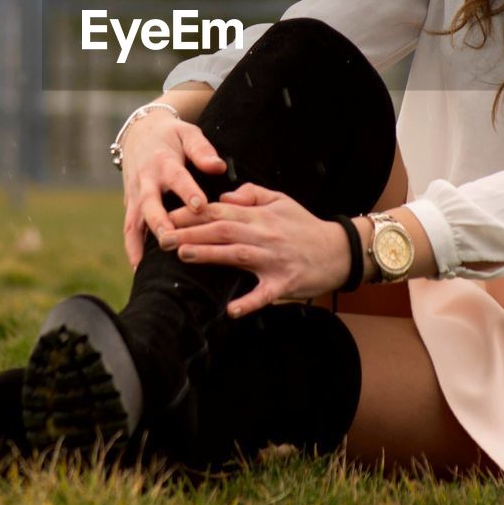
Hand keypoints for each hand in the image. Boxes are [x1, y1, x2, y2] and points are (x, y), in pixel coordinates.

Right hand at [121, 111, 226, 268]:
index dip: (188, 191)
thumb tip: (218, 167)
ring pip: (134, 221)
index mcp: (164, 162)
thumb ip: (202, 150)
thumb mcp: (188, 134)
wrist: (140, 133)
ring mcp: (135, 195)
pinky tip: (139, 271)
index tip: (200, 206)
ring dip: (140, 244)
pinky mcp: (130, 205)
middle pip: (150, 204)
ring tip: (148, 268)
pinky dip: (133, 249)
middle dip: (159, 222)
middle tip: (170, 240)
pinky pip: (130, 229)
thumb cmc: (172, 136)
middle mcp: (146, 181)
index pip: (177, 178)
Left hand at [160, 183, 352, 316]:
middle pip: (222, 229)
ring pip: (236, 254)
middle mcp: (264, 235)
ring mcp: (273, 260)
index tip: (168, 214)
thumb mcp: (281, 200)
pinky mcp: (284, 283)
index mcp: (260, 215)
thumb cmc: (305, 226)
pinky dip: (248, 303)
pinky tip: (230, 310)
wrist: (339, 250)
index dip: (193, 212)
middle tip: (164, 236)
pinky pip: (264, 295)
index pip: (221, 210)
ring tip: (183, 255)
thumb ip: (251, 194)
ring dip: (209, 254)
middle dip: (191, 232)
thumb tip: (223, 196)